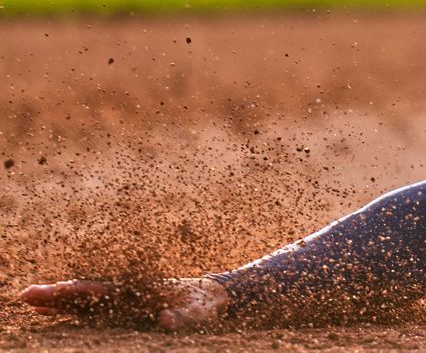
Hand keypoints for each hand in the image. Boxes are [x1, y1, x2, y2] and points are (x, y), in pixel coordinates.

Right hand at [18, 277, 227, 330]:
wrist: (213, 296)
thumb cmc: (204, 305)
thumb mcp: (197, 313)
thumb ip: (181, 317)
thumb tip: (166, 320)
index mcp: (139, 291)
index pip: (102, 291)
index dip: (77, 292)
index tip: (54, 291)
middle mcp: (127, 292)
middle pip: (86, 293)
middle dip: (57, 294)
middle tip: (26, 295)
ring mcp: (123, 299)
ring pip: (84, 300)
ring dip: (59, 302)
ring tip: (31, 303)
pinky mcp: (123, 308)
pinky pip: (92, 309)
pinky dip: (71, 309)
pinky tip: (51, 312)